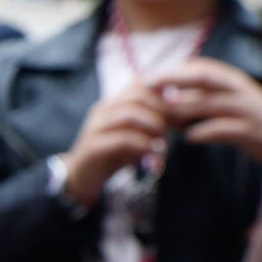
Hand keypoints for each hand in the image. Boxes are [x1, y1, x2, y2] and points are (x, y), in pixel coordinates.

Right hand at [62, 85, 167, 205]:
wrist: (81, 177)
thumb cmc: (112, 154)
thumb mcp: (134, 134)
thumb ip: (150, 122)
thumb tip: (179, 114)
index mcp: (113, 103)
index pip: (140, 84)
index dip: (164, 94)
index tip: (179, 112)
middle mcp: (103, 110)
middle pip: (137, 95)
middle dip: (161, 110)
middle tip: (174, 127)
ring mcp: (96, 127)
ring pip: (130, 114)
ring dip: (153, 127)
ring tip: (162, 142)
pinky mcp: (93, 146)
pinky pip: (123, 139)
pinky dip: (143, 145)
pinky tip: (152, 154)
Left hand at [156, 58, 261, 161]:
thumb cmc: (254, 125)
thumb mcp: (231, 107)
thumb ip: (205, 100)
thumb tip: (171, 99)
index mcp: (235, 82)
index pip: (203, 68)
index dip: (175, 71)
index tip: (149, 78)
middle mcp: (242, 91)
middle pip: (205, 78)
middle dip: (175, 80)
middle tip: (148, 88)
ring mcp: (249, 110)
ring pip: (211, 103)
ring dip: (184, 109)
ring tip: (162, 116)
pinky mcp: (254, 132)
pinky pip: (225, 129)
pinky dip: (204, 132)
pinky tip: (188, 138)